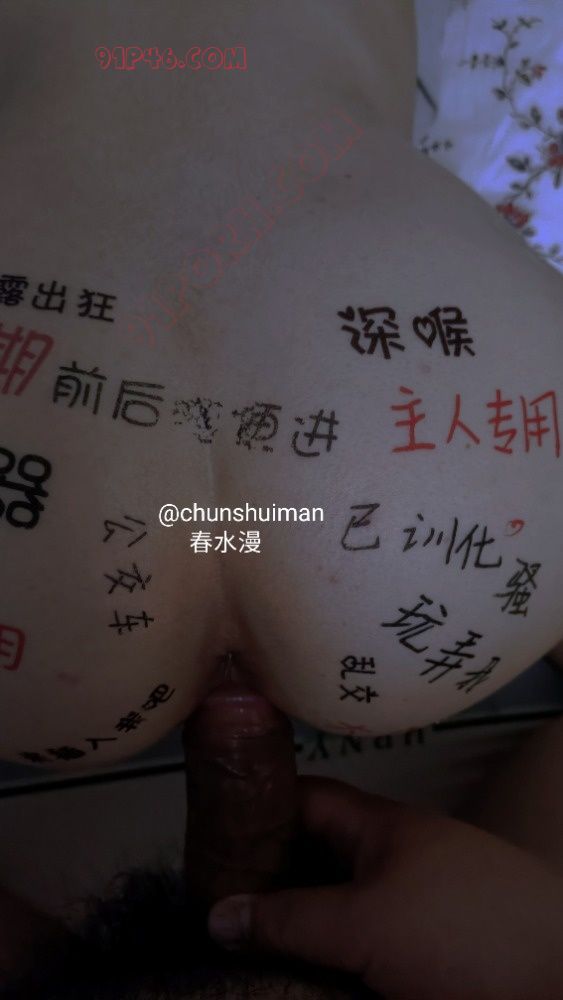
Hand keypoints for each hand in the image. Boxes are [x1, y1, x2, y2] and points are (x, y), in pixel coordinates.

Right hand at [208, 775, 562, 999]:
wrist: (556, 980)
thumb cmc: (461, 932)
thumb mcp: (365, 924)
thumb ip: (291, 918)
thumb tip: (218, 915)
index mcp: (382, 826)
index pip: (307, 798)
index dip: (258, 809)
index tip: (210, 839)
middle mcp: (396, 858)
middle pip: (317, 857)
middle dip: (269, 882)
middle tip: (219, 913)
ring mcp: (414, 905)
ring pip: (339, 906)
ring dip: (299, 927)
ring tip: (246, 951)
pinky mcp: (427, 951)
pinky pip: (364, 944)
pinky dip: (332, 957)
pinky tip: (305, 979)